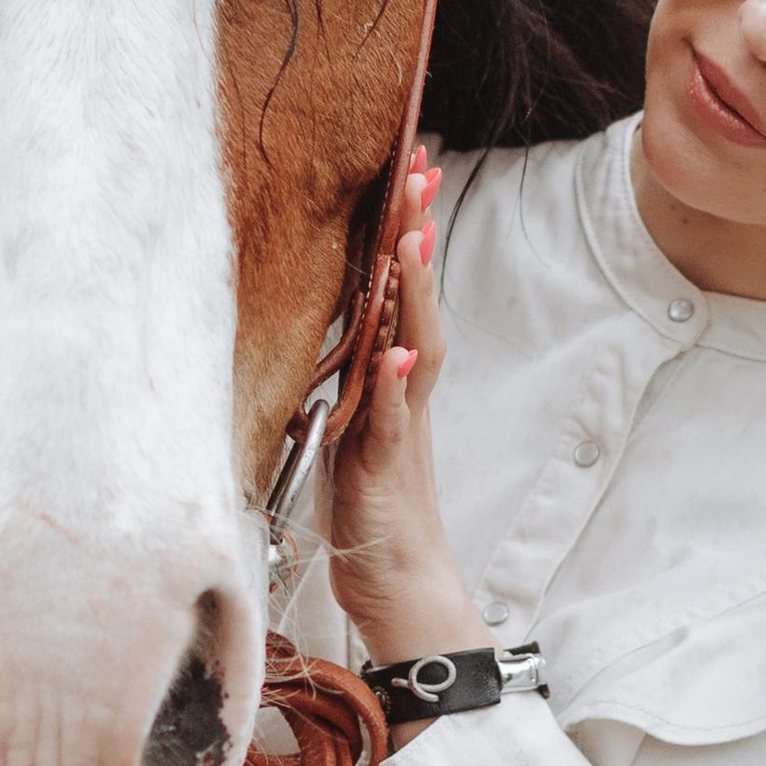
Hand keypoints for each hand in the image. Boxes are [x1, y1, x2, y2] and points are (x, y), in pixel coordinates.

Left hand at [326, 149, 484, 682]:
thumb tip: (343, 343)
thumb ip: (352, 392)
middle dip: (418, 233)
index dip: (405, 235)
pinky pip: (394, 422)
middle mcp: (403, 401)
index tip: (408, 172)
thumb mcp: (349, 442)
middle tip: (421, 167)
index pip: (402, 297)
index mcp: (391, 389)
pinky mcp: (386, 474)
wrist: (405, 598)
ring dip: (416, 292)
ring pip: (414, 349)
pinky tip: (398, 349)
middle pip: (418, 303)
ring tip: (413, 235)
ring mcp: (400, 434)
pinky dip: (396, 385)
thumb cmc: (374, 525)